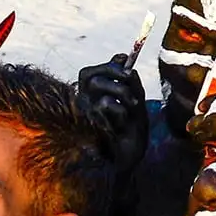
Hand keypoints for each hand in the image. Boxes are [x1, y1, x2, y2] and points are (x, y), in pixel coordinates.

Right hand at [76, 53, 148, 174]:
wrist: (128, 159)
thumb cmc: (130, 131)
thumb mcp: (134, 101)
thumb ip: (128, 80)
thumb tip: (123, 56)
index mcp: (89, 98)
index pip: (89, 72)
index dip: (109, 66)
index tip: (127, 66)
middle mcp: (81, 104)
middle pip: (90, 75)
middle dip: (117, 76)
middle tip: (132, 84)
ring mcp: (83, 115)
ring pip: (99, 87)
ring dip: (123, 94)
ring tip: (132, 110)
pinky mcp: (88, 124)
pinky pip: (106, 104)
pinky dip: (121, 112)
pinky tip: (121, 126)